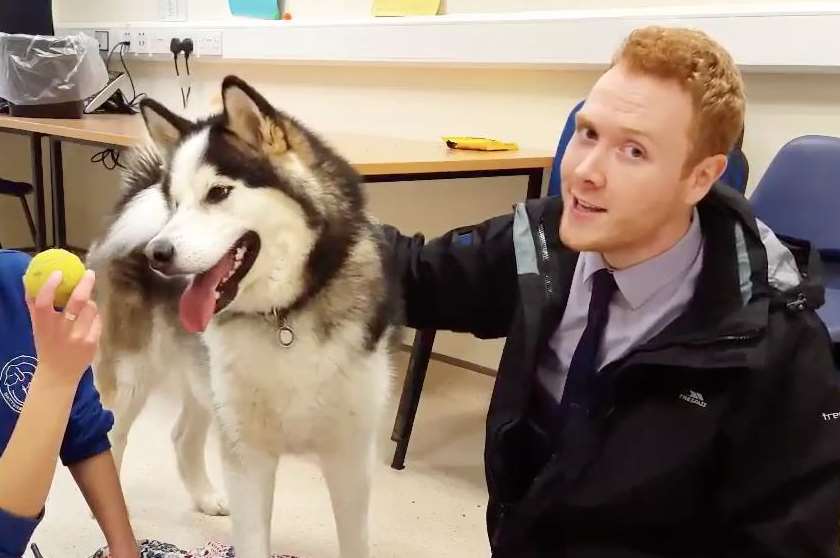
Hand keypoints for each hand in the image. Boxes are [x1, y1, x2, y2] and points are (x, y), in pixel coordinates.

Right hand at [25, 269, 100, 387]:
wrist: (58, 375)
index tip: (58, 273)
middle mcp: (62, 330)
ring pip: (91, 308)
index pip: (44, 302)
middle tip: (89, 273)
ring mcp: (79, 336)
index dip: (50, 285)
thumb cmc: (47, 346)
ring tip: (86, 305)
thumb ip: (35, 306)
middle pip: (77, 301)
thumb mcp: (37, 327)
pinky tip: (89, 321)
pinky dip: (95, 317)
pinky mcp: (92, 342)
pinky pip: (98, 320)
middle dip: (85, 284)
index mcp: (44, 325)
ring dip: (90, 302)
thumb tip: (29, 280)